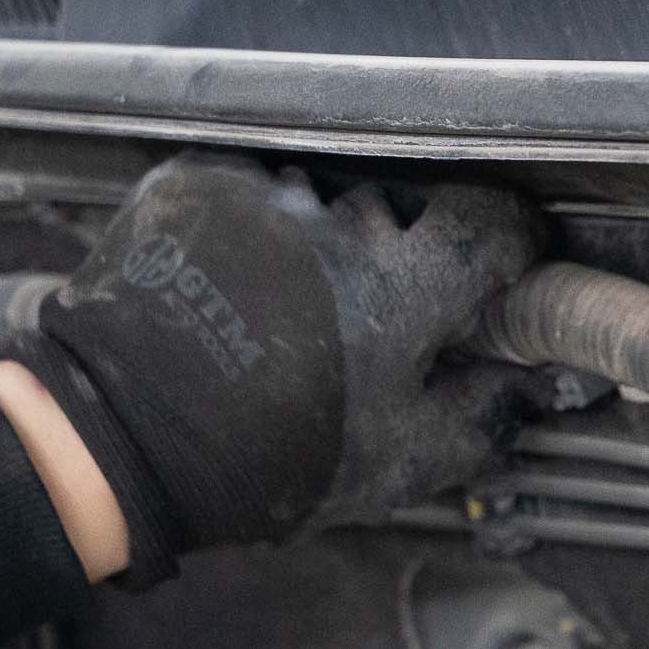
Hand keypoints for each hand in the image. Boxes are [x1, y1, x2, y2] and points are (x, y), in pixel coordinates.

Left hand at [21, 156, 541, 581]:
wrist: (121, 439)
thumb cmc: (268, 458)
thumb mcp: (398, 465)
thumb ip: (481, 418)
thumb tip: (526, 385)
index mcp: (403, 289)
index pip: (490, 223)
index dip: (507, 243)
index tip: (501, 267)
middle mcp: (339, 222)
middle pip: (403, 216)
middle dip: (403, 261)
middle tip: (376, 326)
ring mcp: (264, 194)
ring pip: (326, 205)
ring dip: (324, 248)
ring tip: (289, 315)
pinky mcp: (199, 183)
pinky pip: (254, 194)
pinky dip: (256, 234)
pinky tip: (236, 292)